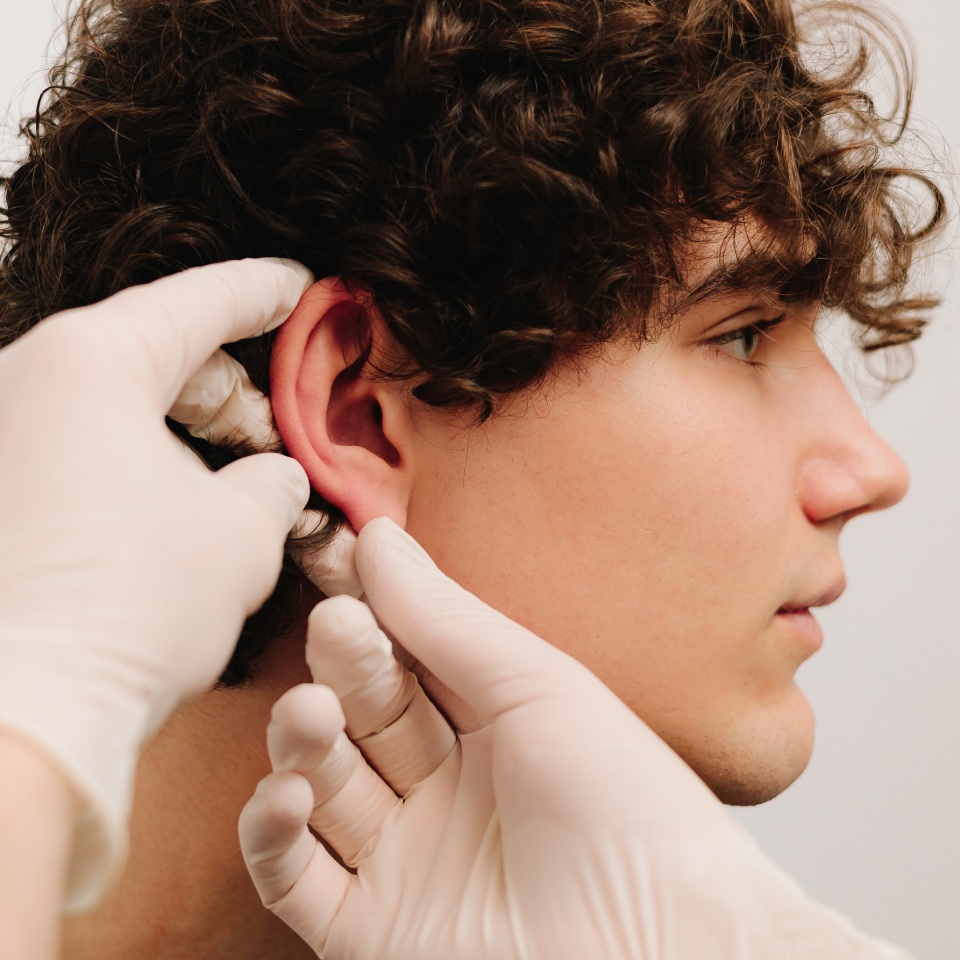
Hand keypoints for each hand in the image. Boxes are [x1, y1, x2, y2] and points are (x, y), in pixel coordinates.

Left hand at [0, 258, 311, 910]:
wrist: (24, 709)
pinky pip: (74, 448)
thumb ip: (275, 479)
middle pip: (152, 352)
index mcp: (90, 361)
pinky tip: (172, 509)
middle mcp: (22, 379)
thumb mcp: (244, 528)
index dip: (264, 293)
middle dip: (230, 387)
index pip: (198, 302)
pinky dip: (132, 464)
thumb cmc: (129, 608)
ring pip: (112, 404)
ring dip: (182, 432)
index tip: (299, 286)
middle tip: (280, 426)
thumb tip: (271, 474)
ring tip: (233, 480)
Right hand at [240, 519, 910, 959]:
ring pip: (318, 785)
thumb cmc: (625, 804)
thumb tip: (378, 537)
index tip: (342, 569)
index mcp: (487, 723)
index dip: (372, 615)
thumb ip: (444, 617)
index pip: (404, 655)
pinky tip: (286, 793)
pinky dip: (272, 834)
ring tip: (310, 716)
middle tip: (338, 629)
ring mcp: (403, 857)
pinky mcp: (369, 929)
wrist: (662, 940)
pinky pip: (292, 878)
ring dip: (301, 743)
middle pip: (359, 713)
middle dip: (343, 669)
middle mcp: (441, 786)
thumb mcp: (533, 685)